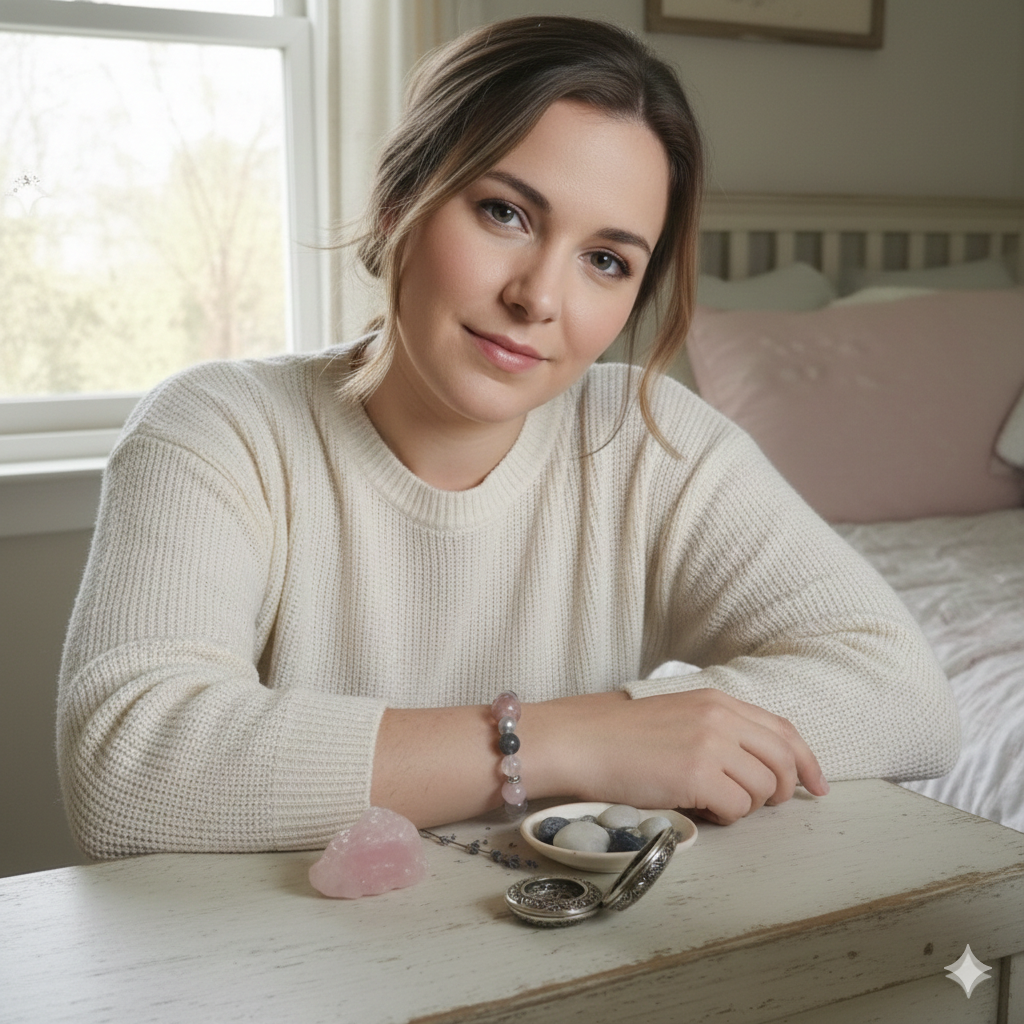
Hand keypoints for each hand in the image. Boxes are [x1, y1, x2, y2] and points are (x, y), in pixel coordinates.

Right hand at [530, 688, 827, 824]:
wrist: (582, 741)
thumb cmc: (620, 735)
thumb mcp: (678, 716)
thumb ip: (718, 729)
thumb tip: (755, 764)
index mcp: (718, 701)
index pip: (782, 730)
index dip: (807, 761)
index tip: (818, 785)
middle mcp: (721, 718)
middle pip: (783, 760)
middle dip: (784, 790)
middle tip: (768, 805)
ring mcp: (711, 745)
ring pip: (761, 789)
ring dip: (745, 806)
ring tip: (714, 803)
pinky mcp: (697, 775)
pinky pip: (736, 808)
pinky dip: (726, 817)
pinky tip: (701, 810)